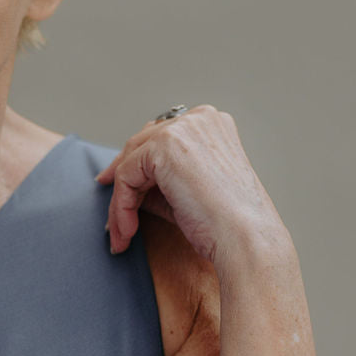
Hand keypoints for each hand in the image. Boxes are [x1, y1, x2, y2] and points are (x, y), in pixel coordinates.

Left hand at [94, 104, 286, 267]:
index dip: (136, 163)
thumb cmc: (227, 222)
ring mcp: (182, 129)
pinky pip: (126, 177)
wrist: (244, 238)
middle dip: (122, 181)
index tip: (117, 187)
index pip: (160, 136)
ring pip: (130, 163)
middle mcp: (199, 118)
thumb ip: (160, 179)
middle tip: (111, 216)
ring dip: (120, 203)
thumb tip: (125, 186)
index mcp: (212, 123)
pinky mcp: (164, 147)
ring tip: (121, 235)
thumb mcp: (189, 190)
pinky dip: (121, 207)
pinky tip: (127, 231)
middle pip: (141, 145)